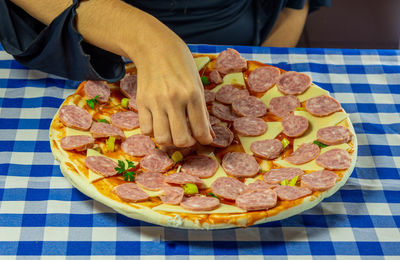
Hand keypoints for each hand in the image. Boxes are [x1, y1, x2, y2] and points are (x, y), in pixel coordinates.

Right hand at [131, 30, 212, 146]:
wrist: (155, 48)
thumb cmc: (181, 65)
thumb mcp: (197, 85)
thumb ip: (202, 112)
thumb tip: (208, 136)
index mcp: (192, 95)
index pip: (200, 130)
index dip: (205, 140)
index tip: (205, 140)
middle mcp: (174, 100)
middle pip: (180, 139)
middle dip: (186, 143)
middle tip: (188, 136)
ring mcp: (156, 102)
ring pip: (162, 138)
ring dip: (169, 140)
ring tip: (172, 132)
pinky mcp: (142, 102)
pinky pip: (146, 130)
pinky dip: (154, 132)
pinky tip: (159, 124)